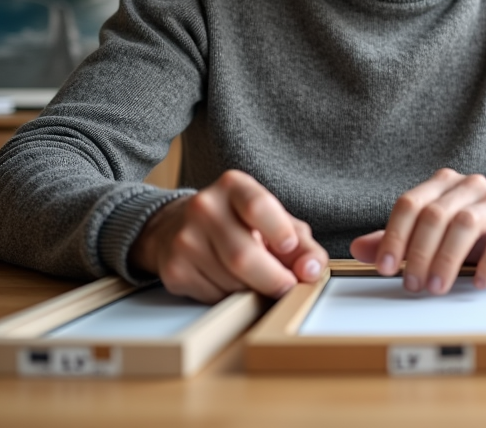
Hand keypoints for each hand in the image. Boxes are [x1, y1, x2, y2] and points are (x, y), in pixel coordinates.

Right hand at [129, 169, 327, 303]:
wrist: (177, 226)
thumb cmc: (237, 223)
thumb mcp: (273, 221)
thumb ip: (301, 244)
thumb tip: (311, 271)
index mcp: (233, 187)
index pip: (258, 207)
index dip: (280, 233)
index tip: (290, 249)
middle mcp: (204, 208)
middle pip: (244, 256)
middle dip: (273, 280)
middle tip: (286, 287)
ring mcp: (185, 240)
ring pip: (231, 282)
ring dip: (252, 291)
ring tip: (254, 279)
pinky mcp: (174, 270)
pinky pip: (214, 297)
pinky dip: (231, 298)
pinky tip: (229, 282)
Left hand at [349, 168, 485, 293]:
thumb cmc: (476, 232)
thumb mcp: (435, 234)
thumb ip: (400, 239)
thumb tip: (358, 248)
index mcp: (443, 184)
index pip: (410, 204)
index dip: (394, 236)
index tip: (385, 267)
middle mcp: (468, 187)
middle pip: (434, 215)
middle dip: (418, 253)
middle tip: (411, 284)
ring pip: (465, 225)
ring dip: (446, 260)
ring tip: (437, 287)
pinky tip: (478, 282)